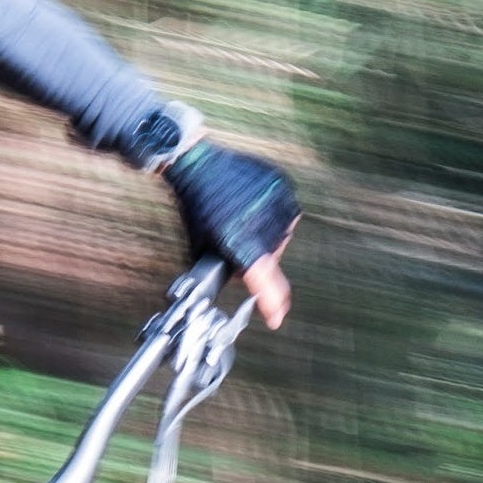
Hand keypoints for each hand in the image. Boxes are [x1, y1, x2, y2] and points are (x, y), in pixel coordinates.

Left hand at [164, 142, 299, 323]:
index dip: (270, 301)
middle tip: (238, 242)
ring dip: (266, 237)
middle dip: (258, 258)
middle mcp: (263, 219)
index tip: (275, 318)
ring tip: (244, 220)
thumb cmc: (196, 210)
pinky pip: (286, 213)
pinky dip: (273, 216)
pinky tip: (253, 206)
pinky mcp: (283, 185)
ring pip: (281, 236)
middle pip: (271, 257)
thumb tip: (246, 294)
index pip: (262, 277)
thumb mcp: (202, 247)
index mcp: (239, 238)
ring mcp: (277, 199)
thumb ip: (225, 272)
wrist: (198, 163)